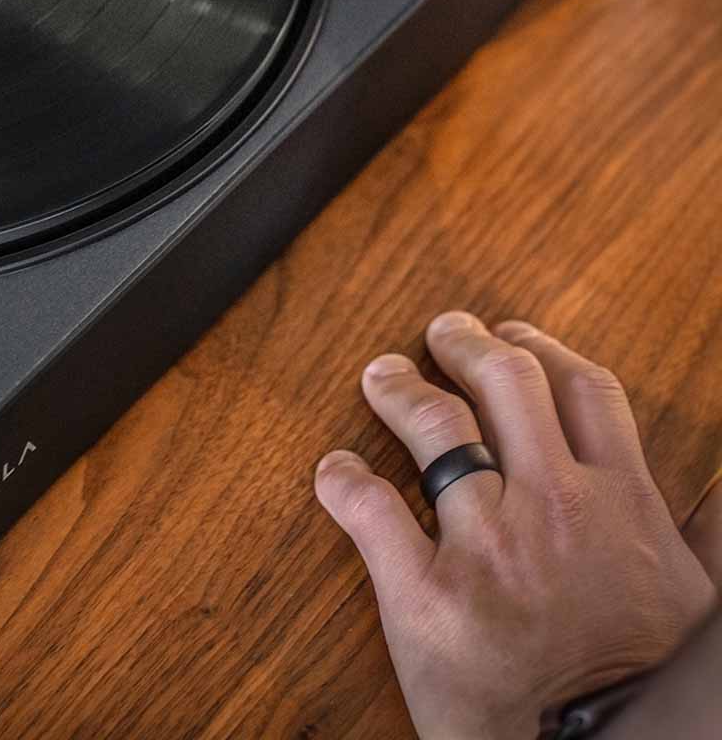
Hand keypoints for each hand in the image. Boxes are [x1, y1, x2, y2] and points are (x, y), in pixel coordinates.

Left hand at [313, 311, 719, 739]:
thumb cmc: (640, 686)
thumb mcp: (691, 603)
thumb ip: (700, 535)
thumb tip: (718, 488)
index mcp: (621, 506)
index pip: (582, 390)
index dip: (542, 347)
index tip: (512, 332)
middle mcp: (554, 509)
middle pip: (505, 382)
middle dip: (465, 344)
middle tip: (439, 333)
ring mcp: (487, 546)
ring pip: (435, 427)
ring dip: (399, 389)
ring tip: (380, 376)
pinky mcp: (427, 594)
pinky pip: (371, 511)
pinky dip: (344, 481)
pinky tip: (334, 471)